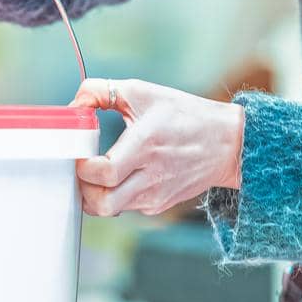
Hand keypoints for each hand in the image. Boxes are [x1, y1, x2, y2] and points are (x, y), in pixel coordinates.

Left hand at [70, 78, 244, 217]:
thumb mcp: (142, 92)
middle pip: (103, 203)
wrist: (226, 143)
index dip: (83, 167)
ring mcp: (155, 196)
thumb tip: (74, 104)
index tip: (79, 152)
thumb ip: (101, 91)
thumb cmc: (185, 115)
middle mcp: (151, 176)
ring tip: (96, 173)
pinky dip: (114, 194)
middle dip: (83, 190)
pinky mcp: (159, 205)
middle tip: (81, 169)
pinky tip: (119, 175)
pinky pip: (126, 207)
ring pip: (111, 209)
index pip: (105, 172)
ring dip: (96, 194)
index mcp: (146, 146)